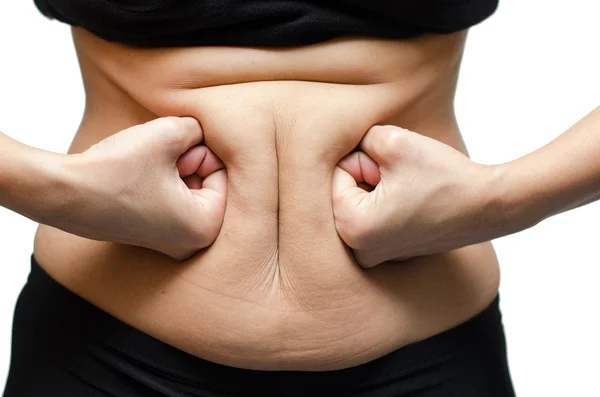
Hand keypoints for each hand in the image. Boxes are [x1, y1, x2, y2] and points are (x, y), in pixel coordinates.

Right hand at [54, 117, 226, 259]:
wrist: (62, 193)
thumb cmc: (115, 169)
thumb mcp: (169, 133)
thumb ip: (198, 128)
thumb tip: (203, 133)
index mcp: (205, 227)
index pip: (222, 174)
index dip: (198, 152)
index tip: (171, 153)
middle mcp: (191, 244)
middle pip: (208, 185)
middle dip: (188, 162)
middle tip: (159, 157)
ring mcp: (170, 243)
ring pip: (188, 190)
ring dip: (173, 169)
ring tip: (147, 166)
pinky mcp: (151, 236)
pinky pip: (170, 201)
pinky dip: (160, 182)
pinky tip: (139, 176)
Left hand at [332, 125, 497, 267]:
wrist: (490, 205)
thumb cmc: (444, 176)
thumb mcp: (392, 140)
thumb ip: (357, 139)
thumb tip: (345, 150)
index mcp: (352, 228)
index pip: (336, 174)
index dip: (366, 160)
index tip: (395, 169)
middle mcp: (359, 251)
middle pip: (344, 193)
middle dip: (368, 176)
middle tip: (403, 180)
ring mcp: (375, 257)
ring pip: (359, 203)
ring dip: (377, 189)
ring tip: (409, 192)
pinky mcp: (390, 254)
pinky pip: (374, 218)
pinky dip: (387, 206)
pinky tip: (414, 204)